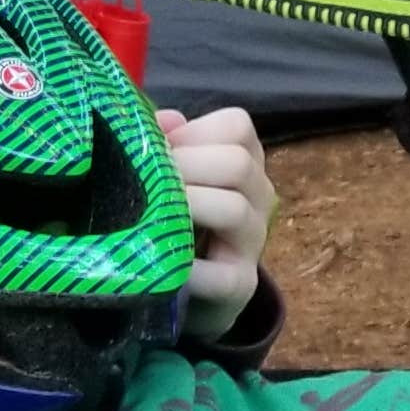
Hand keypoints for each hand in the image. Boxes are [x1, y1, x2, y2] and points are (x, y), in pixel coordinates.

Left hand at [157, 105, 273, 342]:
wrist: (195, 291)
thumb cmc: (182, 219)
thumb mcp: (177, 176)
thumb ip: (169, 143)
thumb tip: (161, 120)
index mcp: (246, 162)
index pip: (237, 126)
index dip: (193, 132)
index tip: (162, 150)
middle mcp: (259, 197)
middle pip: (237, 164)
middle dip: (185, 167)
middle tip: (149, 182)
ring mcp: (253, 242)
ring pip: (235, 209)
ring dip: (188, 207)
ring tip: (153, 214)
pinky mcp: (240, 286)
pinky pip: (220, 274)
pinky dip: (188, 268)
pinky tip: (161, 264)